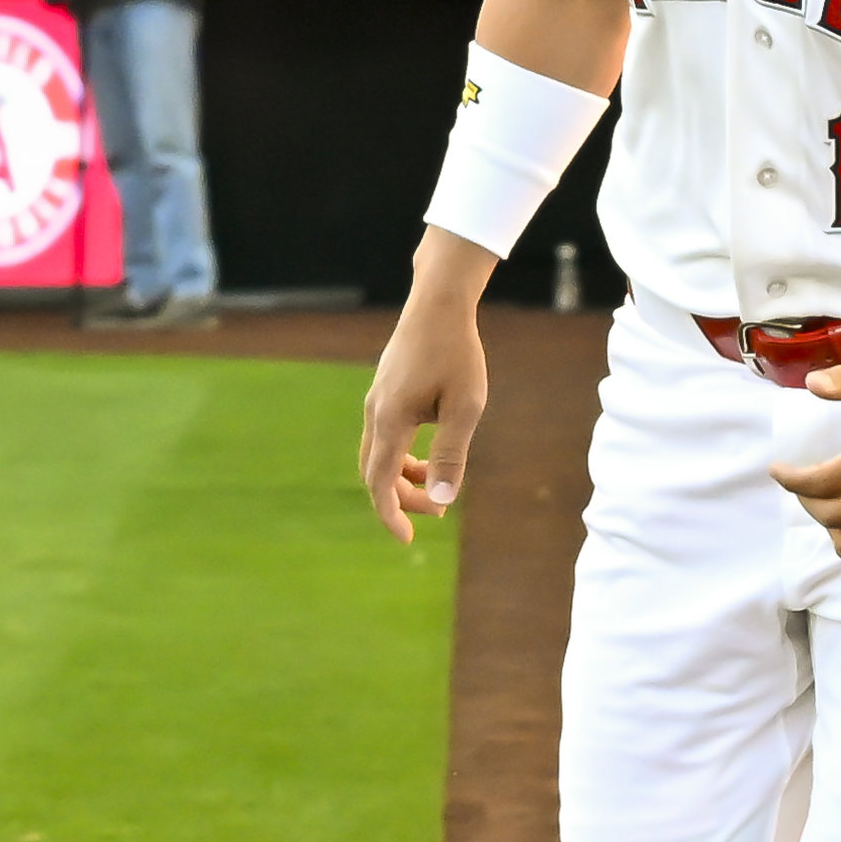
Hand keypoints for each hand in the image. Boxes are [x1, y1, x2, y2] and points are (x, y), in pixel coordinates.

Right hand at [359, 279, 489, 540]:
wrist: (438, 304)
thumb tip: (442, 498)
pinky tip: (427, 455)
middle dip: (401, 498)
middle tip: (437, 510)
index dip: (390, 514)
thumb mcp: (465, 407)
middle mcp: (375, 413)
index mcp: (390, 420)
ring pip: (378, 454)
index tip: (406, 538)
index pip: (380, 482)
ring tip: (436, 486)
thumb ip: (452, 453)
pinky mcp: (384, 391)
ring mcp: (376, 401)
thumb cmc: (457, 353)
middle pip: (376, 472)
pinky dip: (401, 455)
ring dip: (402, 477)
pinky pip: (384, 436)